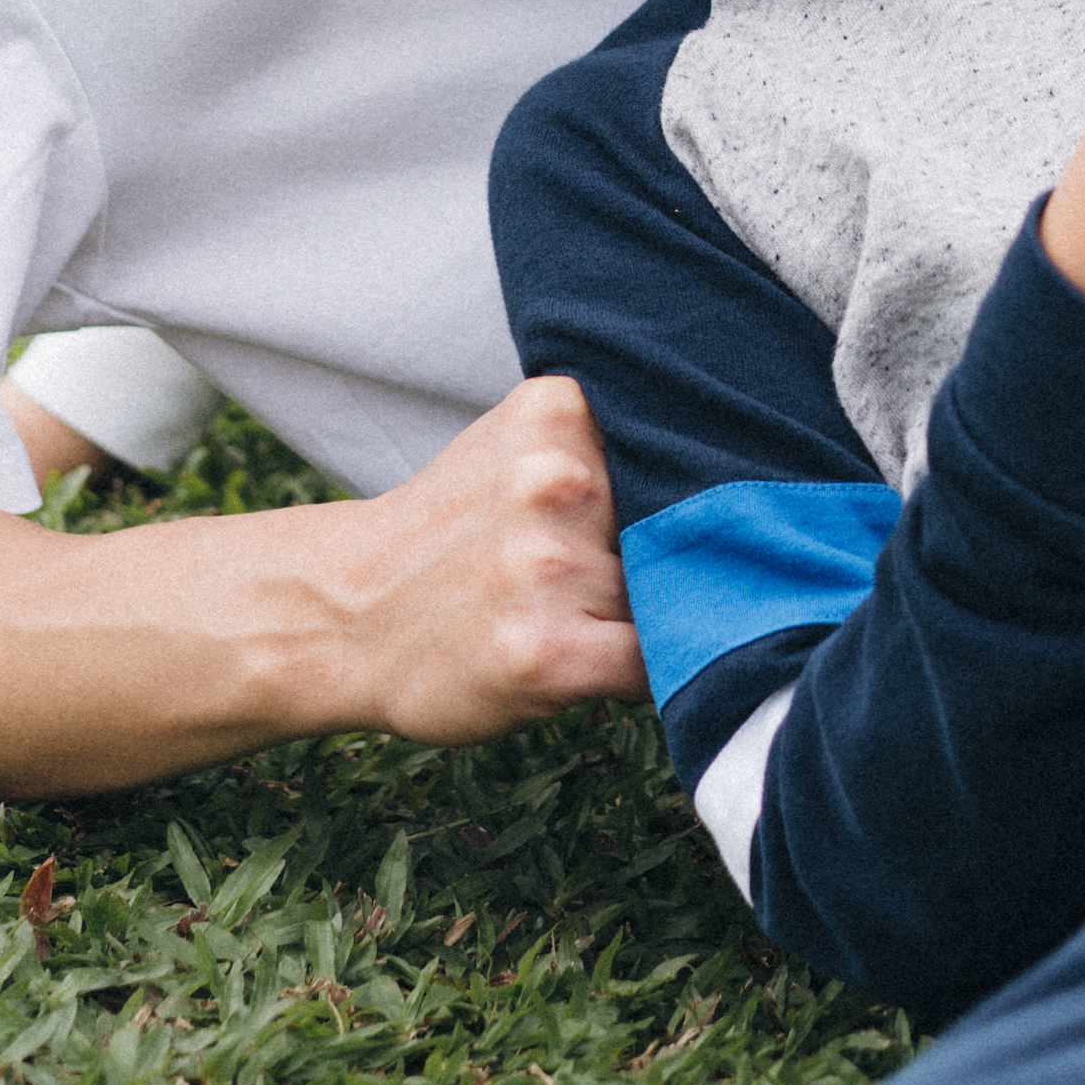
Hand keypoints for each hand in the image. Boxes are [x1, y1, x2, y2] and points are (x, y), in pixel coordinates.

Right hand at [332, 376, 647, 742]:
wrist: (350, 613)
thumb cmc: (455, 533)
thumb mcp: (521, 446)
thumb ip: (607, 446)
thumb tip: (734, 482)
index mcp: (556, 412)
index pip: (677, 450)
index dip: (681, 489)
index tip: (672, 510)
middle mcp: (556, 480)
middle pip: (675, 526)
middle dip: (657, 556)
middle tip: (594, 574)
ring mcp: (549, 567)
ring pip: (665, 595)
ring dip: (639, 616)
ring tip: (571, 614)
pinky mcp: (547, 654)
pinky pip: (651, 665)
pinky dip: (646, 672)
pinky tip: (596, 661)